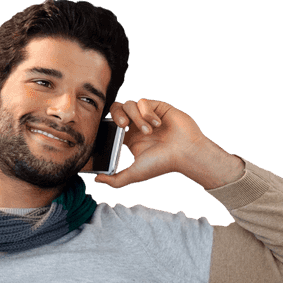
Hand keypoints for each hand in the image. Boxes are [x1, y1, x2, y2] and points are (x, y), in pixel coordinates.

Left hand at [95, 98, 244, 189]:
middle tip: (122, 125)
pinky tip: (158, 124)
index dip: (108, 126)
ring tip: (149, 131)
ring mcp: (147, 114)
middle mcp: (137, 125)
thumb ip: (115, 180)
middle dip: (116, 115)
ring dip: (138, 118)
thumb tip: (96, 180)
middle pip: (116, 109)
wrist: (186, 153)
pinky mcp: (157, 106)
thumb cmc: (163, 163)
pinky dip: (147, 113)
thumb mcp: (135, 174)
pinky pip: (143, 102)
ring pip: (130, 105)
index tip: (111, 134)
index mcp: (130, 138)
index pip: (111, 126)